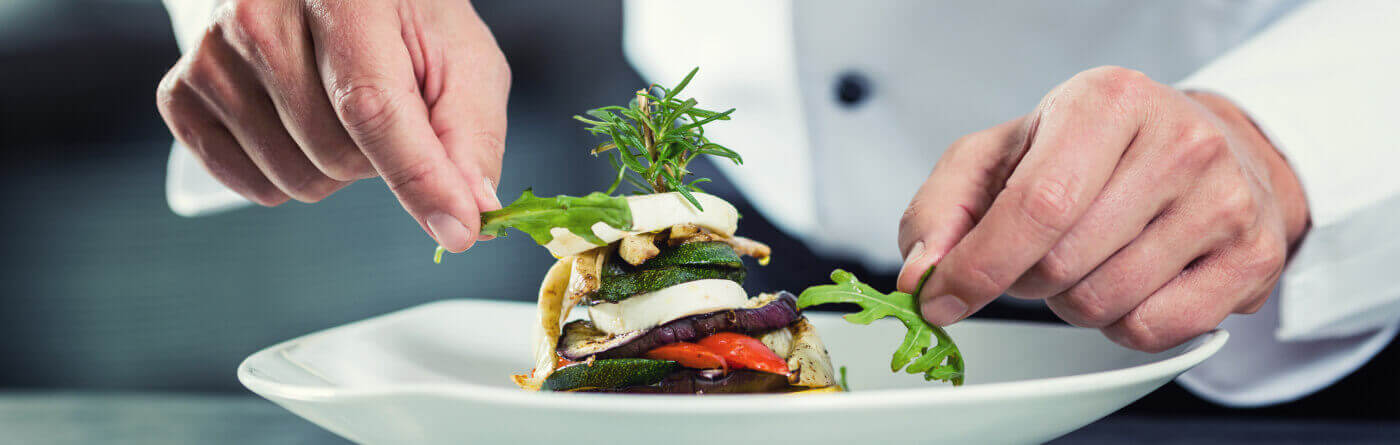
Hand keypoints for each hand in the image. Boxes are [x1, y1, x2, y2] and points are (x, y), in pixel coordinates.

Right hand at [156, 0, 509, 251]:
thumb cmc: (396, 19)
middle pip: (336, 154)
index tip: (458, 231)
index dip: (420, 178)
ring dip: (334, 168)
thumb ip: (470, 132)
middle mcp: (260, 12)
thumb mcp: (458, 55)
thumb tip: (474, 212)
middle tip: (384, 108)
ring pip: (294, 177)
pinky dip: (284, 174)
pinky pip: (245, 182)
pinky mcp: (181, 90)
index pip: (372, 107)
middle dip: (378, 158)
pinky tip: (297, 125)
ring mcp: (212, 52)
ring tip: (338, 108)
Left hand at [896, 66, 1309, 351]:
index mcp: (1108, 102)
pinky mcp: (1253, 257)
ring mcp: (1226, 201)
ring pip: (1106, 303)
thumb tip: (922, 275)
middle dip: (1027, 279)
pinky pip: (1155, 331)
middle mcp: (1179, 144)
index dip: (979, 266)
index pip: (1036, 206)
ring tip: (1089, 259)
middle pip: (1064, 264)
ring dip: (1072, 303)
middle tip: (1038, 254)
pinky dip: (1122, 324)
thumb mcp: (1003, 154)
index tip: (941, 298)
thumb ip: (944, 207)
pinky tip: (1131, 280)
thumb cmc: (1091, 151)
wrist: (1200, 144)